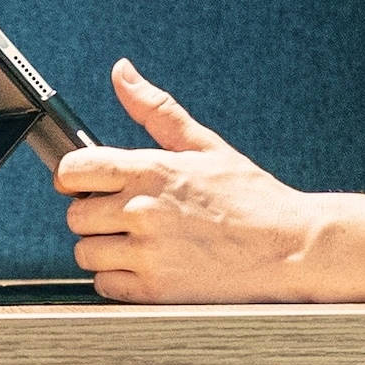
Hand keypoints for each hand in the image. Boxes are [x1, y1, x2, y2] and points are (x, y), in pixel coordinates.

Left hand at [55, 61, 333, 301]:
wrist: (290, 248)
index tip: (84, 183)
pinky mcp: (154, 290)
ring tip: (137, 243)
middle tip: (123, 216)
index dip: (73, 176)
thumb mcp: (205, 145)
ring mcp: (147, 253)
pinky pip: (105, 285)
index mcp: (151, 170)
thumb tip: (123, 73)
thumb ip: (155, 110)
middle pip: (75, 214)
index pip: (73, 169)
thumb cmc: (252, 199)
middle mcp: (143, 210)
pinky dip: (118, 279)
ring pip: (86, 253)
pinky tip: (145, 267)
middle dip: (94, 215)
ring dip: (104, 249)